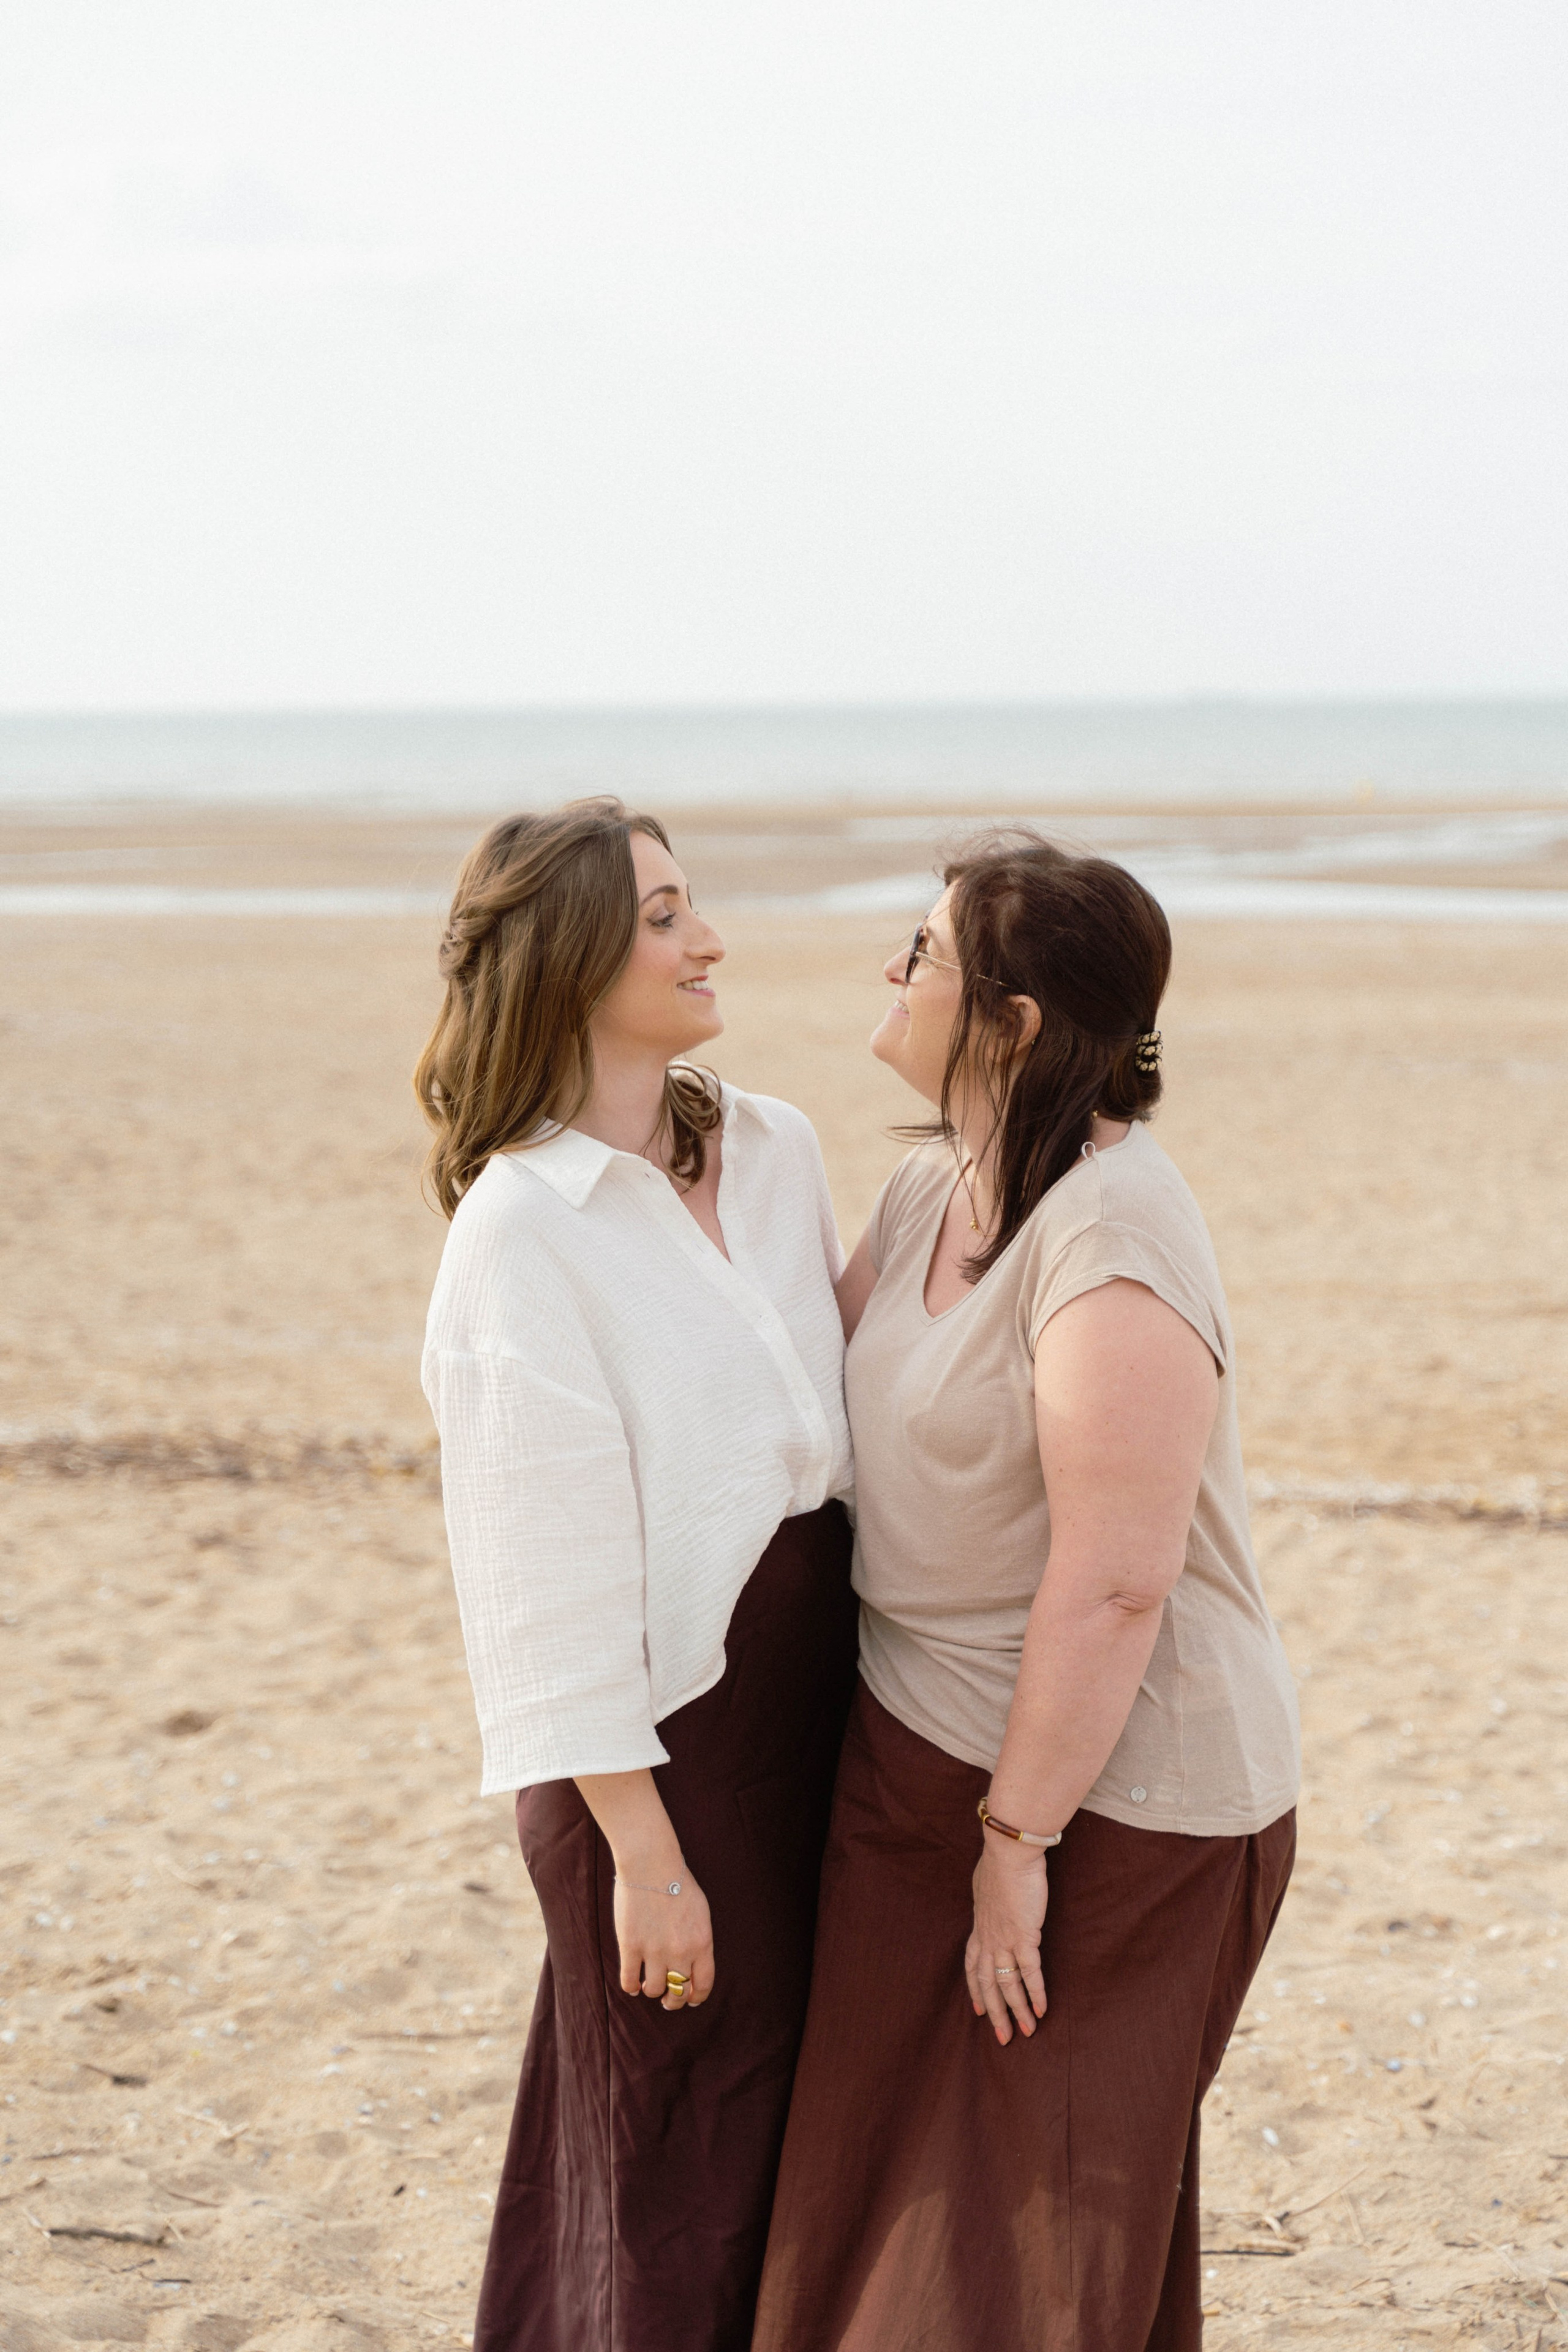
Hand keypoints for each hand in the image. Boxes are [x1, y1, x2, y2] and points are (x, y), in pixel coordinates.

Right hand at [613, 1872, 714, 2011]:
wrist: (651, 1863)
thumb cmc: (677, 1883)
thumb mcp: (700, 1912)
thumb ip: (699, 1940)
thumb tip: (695, 1965)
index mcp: (702, 1943)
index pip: (703, 1984)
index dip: (696, 1997)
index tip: (691, 2000)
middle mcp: (680, 1952)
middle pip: (679, 1993)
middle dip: (674, 2001)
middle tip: (668, 1999)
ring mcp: (654, 1950)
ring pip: (654, 1990)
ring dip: (652, 1991)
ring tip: (649, 1986)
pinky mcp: (631, 1946)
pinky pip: (629, 1980)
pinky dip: (631, 1987)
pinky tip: (632, 1984)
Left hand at [965, 1839, 1047, 2044]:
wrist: (1009, 1852)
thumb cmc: (1000, 1862)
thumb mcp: (986, 1883)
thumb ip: (989, 1898)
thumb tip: (991, 1895)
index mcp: (979, 1925)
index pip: (971, 1964)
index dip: (974, 1989)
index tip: (977, 2009)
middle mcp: (988, 1937)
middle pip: (987, 1983)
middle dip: (994, 2012)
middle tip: (1001, 2037)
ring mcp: (1004, 1939)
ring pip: (1007, 1984)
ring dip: (1016, 2011)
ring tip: (1027, 2033)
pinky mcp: (1024, 1936)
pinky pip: (1030, 1972)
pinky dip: (1035, 1994)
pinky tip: (1041, 2010)